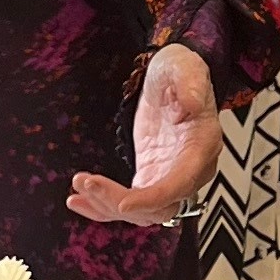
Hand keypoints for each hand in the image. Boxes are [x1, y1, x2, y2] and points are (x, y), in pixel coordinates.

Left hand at [66, 42, 222, 224]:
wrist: (173, 80)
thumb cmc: (181, 73)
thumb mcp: (185, 68)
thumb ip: (191, 85)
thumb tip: (191, 104)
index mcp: (202, 146)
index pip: (180, 184)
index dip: (152, 199)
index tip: (123, 203)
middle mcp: (190, 171)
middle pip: (158, 206)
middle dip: (119, 201)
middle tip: (87, 182)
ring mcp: (170, 178)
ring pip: (141, 211)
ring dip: (106, 205)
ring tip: (78, 184)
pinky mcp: (151, 178)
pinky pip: (129, 203)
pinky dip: (102, 206)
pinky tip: (77, 201)